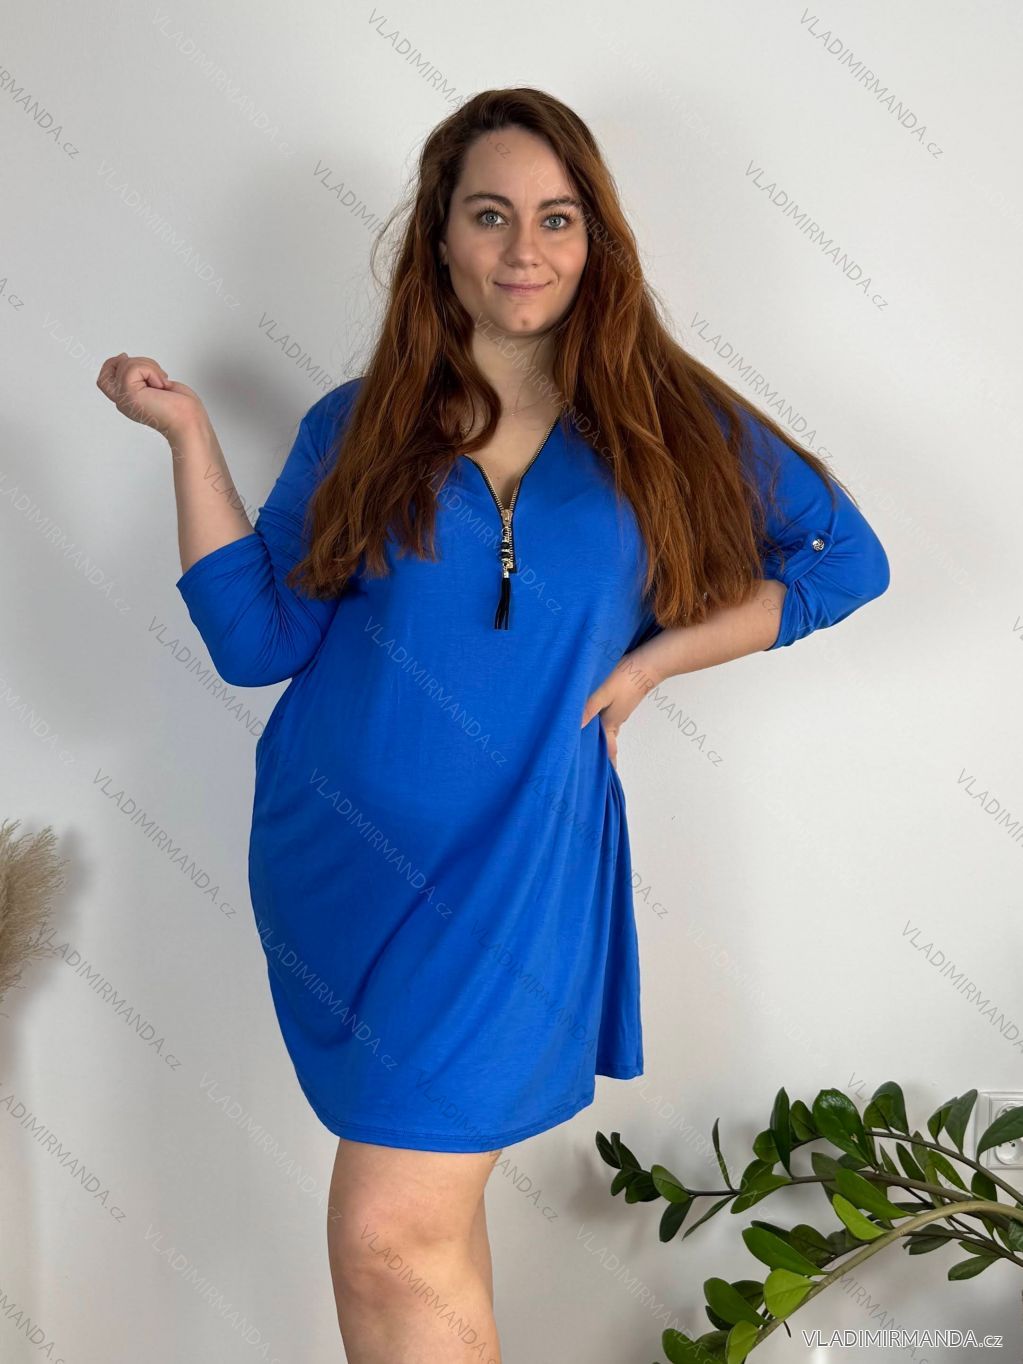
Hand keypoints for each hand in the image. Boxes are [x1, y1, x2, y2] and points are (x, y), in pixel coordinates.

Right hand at [96, 352, 207, 440]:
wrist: (189, 422)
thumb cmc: (181, 408)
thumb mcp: (156, 384)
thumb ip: (140, 375)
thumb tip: (125, 359)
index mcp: (128, 401)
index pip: (104, 379)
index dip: (112, 363)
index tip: (126, 357)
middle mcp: (122, 401)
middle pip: (110, 368)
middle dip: (134, 362)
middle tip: (155, 374)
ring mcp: (124, 398)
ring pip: (125, 364)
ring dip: (150, 366)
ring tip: (162, 383)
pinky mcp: (129, 394)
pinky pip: (133, 367)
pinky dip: (151, 370)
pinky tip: (160, 386)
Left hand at [579, 646, 662, 768]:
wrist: (648, 664)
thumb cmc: (626, 678)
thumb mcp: (602, 693)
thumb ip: (588, 708)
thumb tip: (574, 728)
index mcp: (611, 723)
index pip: (607, 749)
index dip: (605, 763)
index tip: (604, 777)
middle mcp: (616, 720)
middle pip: (606, 741)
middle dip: (600, 753)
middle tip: (589, 764)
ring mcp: (620, 710)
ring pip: (607, 729)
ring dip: (598, 738)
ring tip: (587, 744)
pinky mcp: (621, 701)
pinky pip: (609, 718)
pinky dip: (601, 723)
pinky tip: (593, 718)